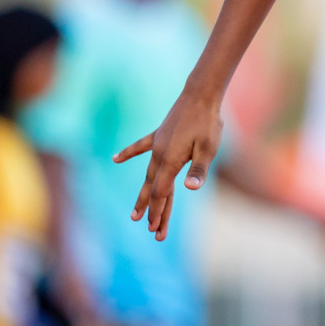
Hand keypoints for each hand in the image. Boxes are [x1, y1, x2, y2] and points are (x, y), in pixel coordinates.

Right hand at [115, 86, 222, 240]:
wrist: (200, 95)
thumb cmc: (207, 123)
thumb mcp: (208, 148)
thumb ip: (198, 170)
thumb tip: (190, 188)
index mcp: (170, 161)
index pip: (161, 192)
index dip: (157, 211)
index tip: (154, 228)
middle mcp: (159, 155)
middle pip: (154, 188)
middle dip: (153, 210)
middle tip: (151, 231)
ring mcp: (157, 144)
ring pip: (149, 174)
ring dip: (145, 194)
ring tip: (135, 213)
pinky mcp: (159, 135)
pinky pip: (140, 147)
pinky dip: (129, 153)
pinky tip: (116, 158)